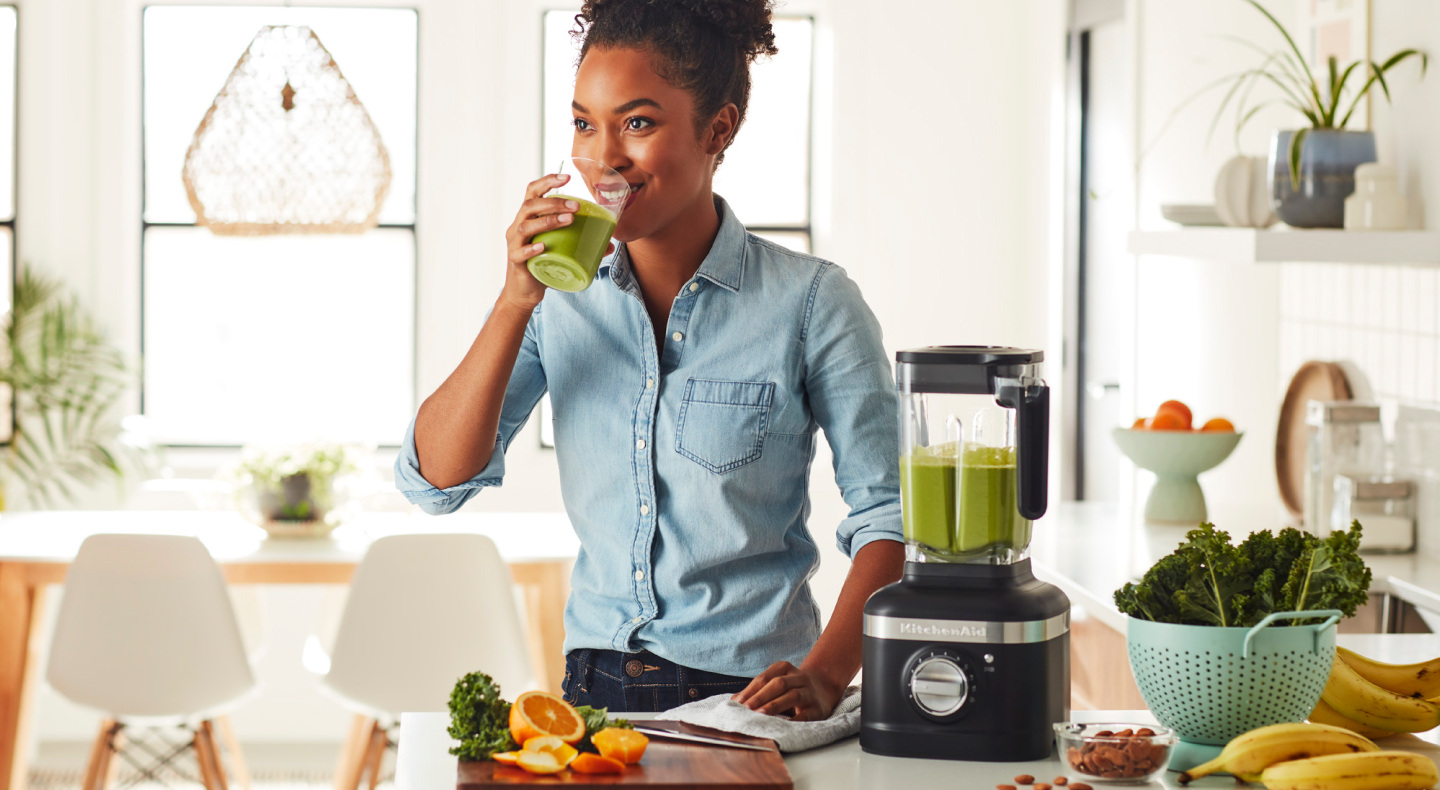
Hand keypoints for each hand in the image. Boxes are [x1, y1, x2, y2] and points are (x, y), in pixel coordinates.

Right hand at [500, 173, 579, 310]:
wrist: (525, 292)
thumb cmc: (543, 264)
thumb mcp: (561, 250)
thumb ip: (582, 244)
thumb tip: (610, 244)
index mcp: (528, 217)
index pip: (532, 191)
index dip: (547, 181)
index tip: (567, 177)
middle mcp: (518, 226)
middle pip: (530, 205)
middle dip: (554, 202)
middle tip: (576, 206)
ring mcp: (514, 243)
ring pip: (526, 226)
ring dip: (548, 221)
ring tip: (569, 220)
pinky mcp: (515, 261)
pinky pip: (520, 252)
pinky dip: (532, 249)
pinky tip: (543, 247)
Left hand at [732, 661, 843, 721]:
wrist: (824, 687)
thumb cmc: (791, 687)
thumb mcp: (775, 683)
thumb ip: (757, 690)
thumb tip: (733, 702)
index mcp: (784, 668)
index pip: (764, 678)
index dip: (750, 690)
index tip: (737, 703)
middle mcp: (799, 677)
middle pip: (778, 684)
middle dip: (760, 697)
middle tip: (745, 709)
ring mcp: (810, 692)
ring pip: (792, 695)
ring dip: (775, 705)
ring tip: (760, 715)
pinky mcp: (818, 708)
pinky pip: (806, 714)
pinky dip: (795, 720)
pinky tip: (783, 726)